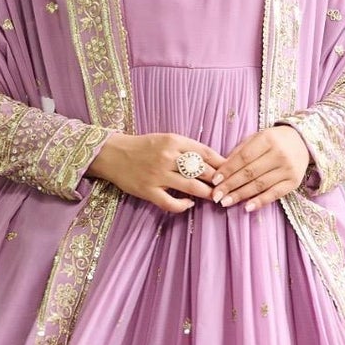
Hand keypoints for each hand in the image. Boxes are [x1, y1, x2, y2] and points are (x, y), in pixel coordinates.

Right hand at [89, 131, 223, 211]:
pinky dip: (183, 206)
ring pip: (192, 187)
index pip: (206, 153)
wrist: (113, 154)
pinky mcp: (149, 191)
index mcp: (173, 141)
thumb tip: (211, 160)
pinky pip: (171, 203)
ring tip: (216, 197)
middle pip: (202, 171)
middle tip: (228, 187)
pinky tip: (189, 204)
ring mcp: (158, 175)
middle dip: (218, 180)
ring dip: (207, 194)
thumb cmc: (142, 146)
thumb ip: (186, 148)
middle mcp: (167, 157)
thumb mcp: (166, 139)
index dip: (222, 163)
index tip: (232, 170)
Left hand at [211, 124, 310, 210]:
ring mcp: (287, 169)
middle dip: (230, 185)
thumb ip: (241, 151)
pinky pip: (274, 194)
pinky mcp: (293, 182)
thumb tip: (222, 169)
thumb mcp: (257, 138)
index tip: (215, 180)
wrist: (303, 142)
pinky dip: (260, 202)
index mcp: (268, 139)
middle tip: (216, 196)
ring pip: (260, 185)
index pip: (243, 157)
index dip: (228, 170)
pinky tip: (247, 207)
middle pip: (250, 173)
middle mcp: (279, 154)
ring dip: (241, 195)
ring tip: (226, 202)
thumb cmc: (274, 140)